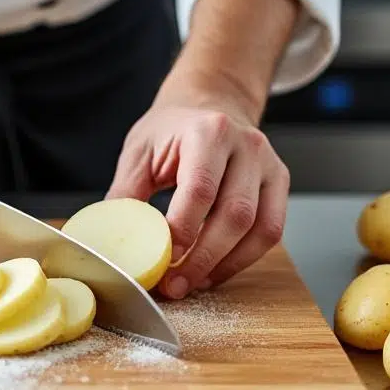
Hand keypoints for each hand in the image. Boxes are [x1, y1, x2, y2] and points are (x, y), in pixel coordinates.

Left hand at [108, 86, 288, 299]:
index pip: (200, 189)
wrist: (209, 104)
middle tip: (176, 285)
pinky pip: (271, 230)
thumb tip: (111, 240)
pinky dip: (244, 258)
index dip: (183, 231)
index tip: (163, 261)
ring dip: (226, 264)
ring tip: (195, 283)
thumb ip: (126, 194)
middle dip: (204, 258)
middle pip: (235, 214)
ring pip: (260, 228)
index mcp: (208, 131)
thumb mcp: (139, 152)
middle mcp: (247, 145)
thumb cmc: (172, 130)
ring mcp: (268, 164)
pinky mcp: (278, 182)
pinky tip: (216, 270)